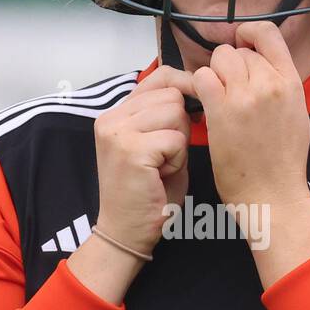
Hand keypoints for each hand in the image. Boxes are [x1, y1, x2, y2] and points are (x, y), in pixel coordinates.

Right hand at [93, 64, 196, 256]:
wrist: (126, 232)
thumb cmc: (148, 193)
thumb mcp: (156, 145)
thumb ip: (166, 117)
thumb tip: (197, 89)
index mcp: (115, 114)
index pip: (159, 77)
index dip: (184, 87)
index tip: (195, 110)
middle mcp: (111, 118)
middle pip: (171, 94)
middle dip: (181, 124)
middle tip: (167, 155)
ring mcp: (117, 133)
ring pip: (175, 113)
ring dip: (179, 142)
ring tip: (163, 166)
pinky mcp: (131, 150)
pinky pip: (176, 139)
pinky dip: (178, 159)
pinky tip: (162, 176)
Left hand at [191, 22, 309, 211]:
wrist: (273, 195)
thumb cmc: (283, 162)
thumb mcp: (296, 114)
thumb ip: (280, 86)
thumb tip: (261, 66)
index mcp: (292, 83)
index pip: (269, 33)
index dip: (248, 34)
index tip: (241, 45)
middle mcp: (270, 84)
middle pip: (238, 51)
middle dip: (229, 66)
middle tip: (227, 90)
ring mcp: (246, 96)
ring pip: (219, 60)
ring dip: (213, 75)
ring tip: (217, 99)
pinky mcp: (222, 111)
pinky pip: (202, 78)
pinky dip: (199, 88)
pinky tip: (205, 105)